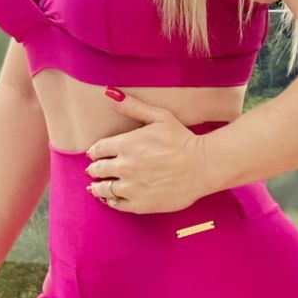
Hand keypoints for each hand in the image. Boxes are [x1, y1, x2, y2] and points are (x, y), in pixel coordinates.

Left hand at [84, 89, 210, 214]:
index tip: (94, 154)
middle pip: (97, 170)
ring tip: (97, 187)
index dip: (94, 152)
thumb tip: (109, 93)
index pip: (97, 149)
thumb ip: (132, 106)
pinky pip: (116, 204)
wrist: (202, 166)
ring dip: (98, 187)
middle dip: (95, 169)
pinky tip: (112, 198)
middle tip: (95, 170)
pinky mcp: (140, 204)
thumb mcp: (158, 116)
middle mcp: (123, 166)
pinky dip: (111, 201)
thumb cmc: (182, 139)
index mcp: (125, 144)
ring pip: (103, 189)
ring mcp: (130, 187)